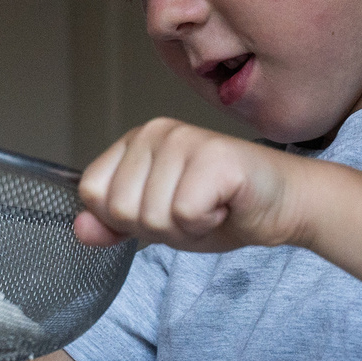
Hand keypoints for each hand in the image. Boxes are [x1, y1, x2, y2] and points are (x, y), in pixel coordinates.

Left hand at [72, 118, 312, 253]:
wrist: (283, 205)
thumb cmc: (223, 207)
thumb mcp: (157, 222)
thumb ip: (115, 225)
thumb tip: (78, 229)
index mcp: (135, 141)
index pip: (91, 192)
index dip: (124, 218)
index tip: (163, 209)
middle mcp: (156, 131)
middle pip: (119, 208)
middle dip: (157, 227)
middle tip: (192, 210)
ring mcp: (185, 140)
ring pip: (152, 216)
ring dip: (184, 228)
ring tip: (210, 206)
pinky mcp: (214, 157)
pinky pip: (184, 213)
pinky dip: (206, 223)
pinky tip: (224, 205)